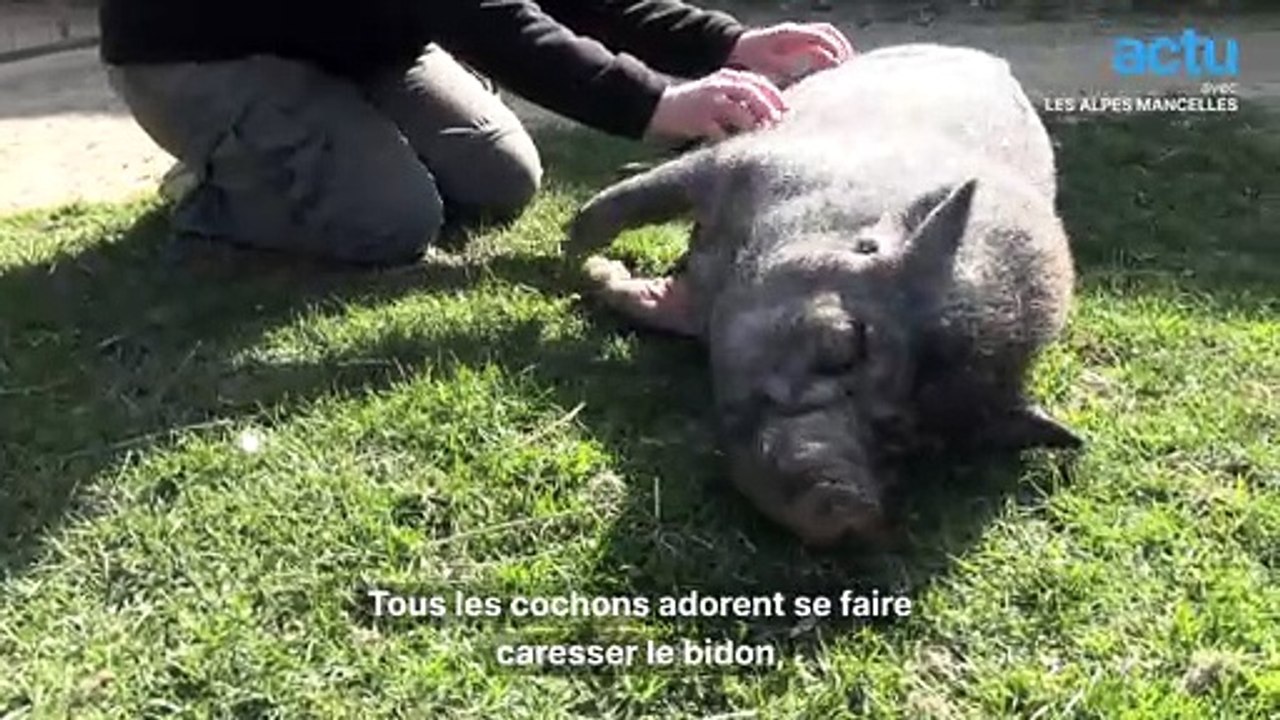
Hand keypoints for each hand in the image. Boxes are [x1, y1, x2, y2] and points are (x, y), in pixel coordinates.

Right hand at [645, 68, 786, 142]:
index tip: (786, 111)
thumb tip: (767, 116)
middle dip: (767, 109)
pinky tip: (737, 149)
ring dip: (753, 125)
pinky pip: (720, 132)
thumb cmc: (693, 105)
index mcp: (726, 77)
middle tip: (778, 124)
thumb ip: (739, 100)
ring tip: (761, 138)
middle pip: (751, 93)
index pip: (758, 82)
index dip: (774, 96)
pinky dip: (730, 141)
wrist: (658, 106)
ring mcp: (709, 102)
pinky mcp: (698, 119)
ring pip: (739, 112)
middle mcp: (719, 85)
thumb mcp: (718, 93)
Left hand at [728, 22, 855, 84]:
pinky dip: (829, 52)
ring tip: (846, 66)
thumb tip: (823, 60)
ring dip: (837, 48)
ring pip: (825, 36)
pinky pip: (817, 43)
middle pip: (827, 32)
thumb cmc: (752, 59)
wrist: (737, 51)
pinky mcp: (796, 43)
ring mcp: (796, 35)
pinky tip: (833, 67)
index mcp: (791, 33)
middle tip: (850, 65)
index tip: (842, 63)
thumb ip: (796, 63)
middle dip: (841, 46)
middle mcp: (796, 31)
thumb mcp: (772, 64)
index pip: (820, 35)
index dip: (834, 47)